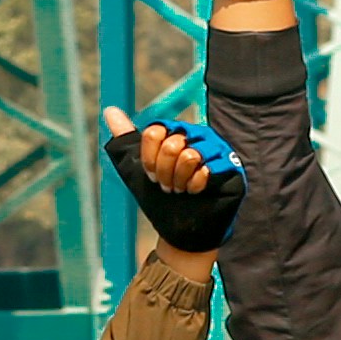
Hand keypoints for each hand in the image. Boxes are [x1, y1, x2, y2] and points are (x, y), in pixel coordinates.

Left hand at [104, 109, 244, 255]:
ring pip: (189, 155)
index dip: (149, 159)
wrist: (179, 229)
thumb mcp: (136, 168)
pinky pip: (207, 169)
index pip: (154, 132)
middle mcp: (197, 135)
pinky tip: (197, 192)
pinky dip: (196, 186)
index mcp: (176, 131)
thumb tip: (109, 111)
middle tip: (169, 186)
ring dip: (180, 181)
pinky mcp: (230, 166)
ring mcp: (216, 149)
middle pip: (171, 144)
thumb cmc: (160, 198)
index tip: (152, 175)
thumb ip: (125, 138)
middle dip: (165, 173)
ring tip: (182, 190)